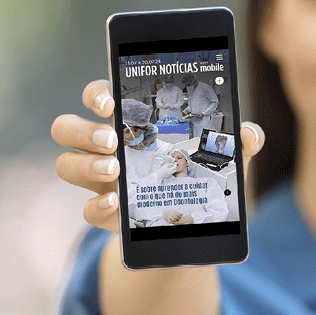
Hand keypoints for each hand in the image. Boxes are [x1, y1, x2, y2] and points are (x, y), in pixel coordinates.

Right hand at [51, 79, 264, 234]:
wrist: (198, 220)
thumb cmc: (205, 172)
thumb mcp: (226, 156)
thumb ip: (240, 142)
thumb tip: (249, 133)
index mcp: (130, 121)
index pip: (97, 95)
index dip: (95, 94)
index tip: (111, 104)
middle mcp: (107, 146)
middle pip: (66, 127)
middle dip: (83, 130)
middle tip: (113, 140)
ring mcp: (102, 180)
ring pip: (66, 164)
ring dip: (85, 165)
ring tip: (115, 169)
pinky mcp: (108, 213)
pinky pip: (86, 209)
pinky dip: (97, 206)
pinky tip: (117, 203)